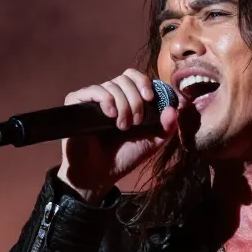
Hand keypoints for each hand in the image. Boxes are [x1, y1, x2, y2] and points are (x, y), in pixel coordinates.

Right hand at [57, 68, 179, 202]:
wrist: (100, 175)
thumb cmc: (124, 157)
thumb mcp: (153, 142)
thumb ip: (167, 126)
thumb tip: (174, 108)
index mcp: (128, 100)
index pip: (135, 77)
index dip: (144, 83)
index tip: (150, 98)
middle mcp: (111, 96)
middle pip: (125, 79)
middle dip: (136, 100)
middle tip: (136, 122)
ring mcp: (93, 99)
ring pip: (112, 85)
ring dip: (123, 105)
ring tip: (122, 126)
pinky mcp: (77, 103)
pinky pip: (94, 90)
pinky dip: (106, 99)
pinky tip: (111, 115)